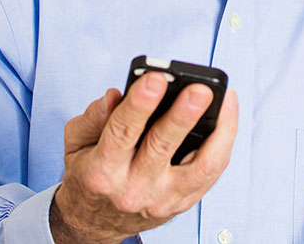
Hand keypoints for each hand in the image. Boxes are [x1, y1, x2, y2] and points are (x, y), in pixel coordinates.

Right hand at [50, 72, 238, 243]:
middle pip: (162, 148)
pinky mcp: (183, 202)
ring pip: (199, 167)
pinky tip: (227, 116)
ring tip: (226, 99)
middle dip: (182, 116)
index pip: (122, 133)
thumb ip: (93, 117)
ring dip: (218, 132)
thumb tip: (114, 95)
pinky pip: (211, 173)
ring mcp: (162, 199)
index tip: (155, 78)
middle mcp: (133, 189)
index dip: (140, 104)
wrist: (95, 224)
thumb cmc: (89, 175)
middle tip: (198, 90)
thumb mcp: (76, 144)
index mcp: (101, 171)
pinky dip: (224, 143)